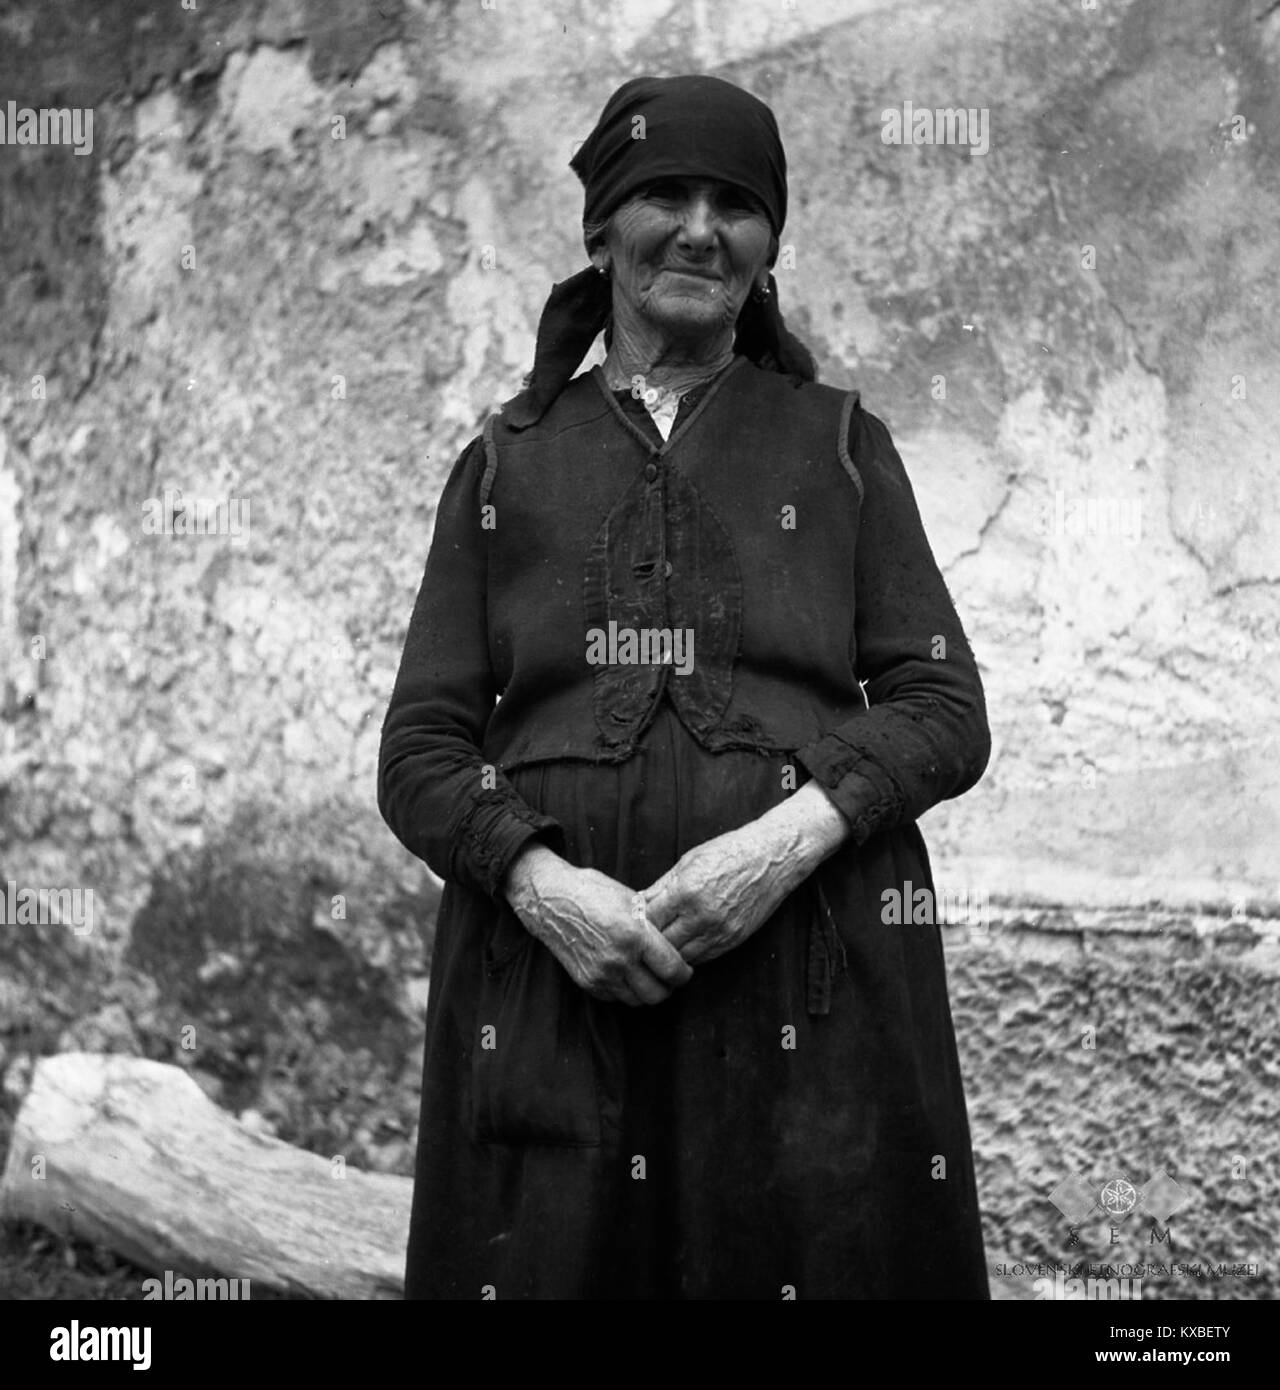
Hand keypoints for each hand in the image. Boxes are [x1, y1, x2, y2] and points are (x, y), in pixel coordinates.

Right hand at [503, 844, 692, 1006]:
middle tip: (669, 977)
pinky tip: (626, 974)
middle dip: (669, 987)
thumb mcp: (631, 900)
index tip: (685, 970)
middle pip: (657, 994)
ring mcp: (601, 973)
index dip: (684, 974)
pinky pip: (615, 998)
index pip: (672, 969)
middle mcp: (618, 959)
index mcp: (634, 935)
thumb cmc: (593, 892)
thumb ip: (654, 926)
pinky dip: (625, 991)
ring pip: (637, 1000)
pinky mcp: (586, 982)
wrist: (551, 900)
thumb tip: (676, 942)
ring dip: (646, 992)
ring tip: (648, 976)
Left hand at [643, 782, 849, 966]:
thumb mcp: (688, 862)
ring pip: (681, 956)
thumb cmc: (727, 852)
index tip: (631, 922)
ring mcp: (719, 931)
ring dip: (669, 953)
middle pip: (662, 943)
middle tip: (640, 939)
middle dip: (649, 942)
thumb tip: (638, 905)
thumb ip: (662, 887)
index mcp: (685, 891)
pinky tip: (682, 946)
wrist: (770, 858)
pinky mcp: (732, 940)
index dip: (637, 923)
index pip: (649, 920)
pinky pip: (702, 957)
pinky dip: (689, 954)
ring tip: (659, 947)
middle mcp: (701, 915)